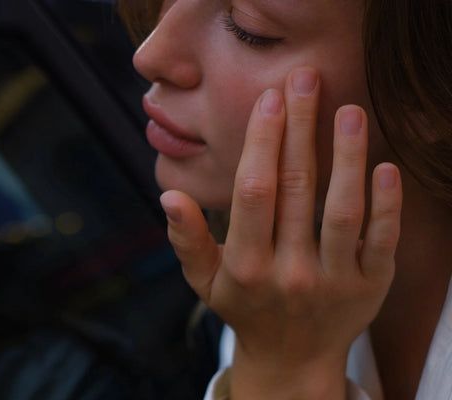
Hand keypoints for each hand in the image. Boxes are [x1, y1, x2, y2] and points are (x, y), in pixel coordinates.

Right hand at [161, 67, 401, 398]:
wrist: (292, 359)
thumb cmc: (243, 306)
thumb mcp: (203, 280)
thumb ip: (186, 239)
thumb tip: (169, 195)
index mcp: (245, 265)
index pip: (254, 192)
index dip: (262, 141)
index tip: (270, 99)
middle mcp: (288, 272)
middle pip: (296, 188)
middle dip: (300, 128)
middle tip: (306, 79)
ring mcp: (333, 281)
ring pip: (343, 210)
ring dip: (347, 157)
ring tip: (349, 111)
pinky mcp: (370, 287)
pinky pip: (382, 241)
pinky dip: (386, 204)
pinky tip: (383, 166)